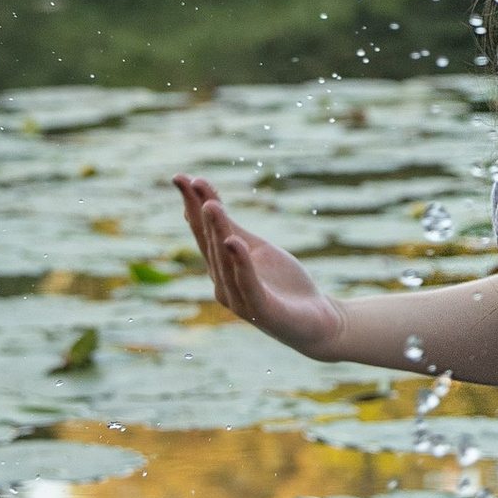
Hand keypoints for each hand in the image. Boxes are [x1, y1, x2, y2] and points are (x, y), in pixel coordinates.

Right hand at [172, 174, 345, 359]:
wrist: (318, 321)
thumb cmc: (284, 285)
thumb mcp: (258, 249)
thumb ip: (234, 229)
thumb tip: (207, 201)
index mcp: (221, 269)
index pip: (203, 233)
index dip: (191, 206)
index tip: (180, 177)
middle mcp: (223, 285)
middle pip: (210, 244)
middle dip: (200, 214)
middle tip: (191, 184)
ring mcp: (241, 301)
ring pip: (226, 262)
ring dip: (218, 232)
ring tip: (212, 206)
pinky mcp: (263, 312)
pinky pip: (248, 284)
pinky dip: (240, 263)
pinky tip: (234, 243)